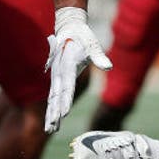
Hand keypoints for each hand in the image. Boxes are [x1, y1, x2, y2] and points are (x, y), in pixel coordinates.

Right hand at [44, 7, 111, 133]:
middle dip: (54, 114)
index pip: (67, 87)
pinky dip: (51, 108)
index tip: (64, 114)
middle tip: (53, 129)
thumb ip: (99, 57)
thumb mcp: (93, 45)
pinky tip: (52, 119)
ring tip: (50, 130)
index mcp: (68, 66)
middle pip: (56, 97)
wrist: (68, 28)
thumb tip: (109, 67)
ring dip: (51, 114)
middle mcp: (60, 73)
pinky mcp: (56, 78)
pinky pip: (53, 96)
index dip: (66, 101)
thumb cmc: (83, 37)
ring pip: (52, 99)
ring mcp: (56, 76)